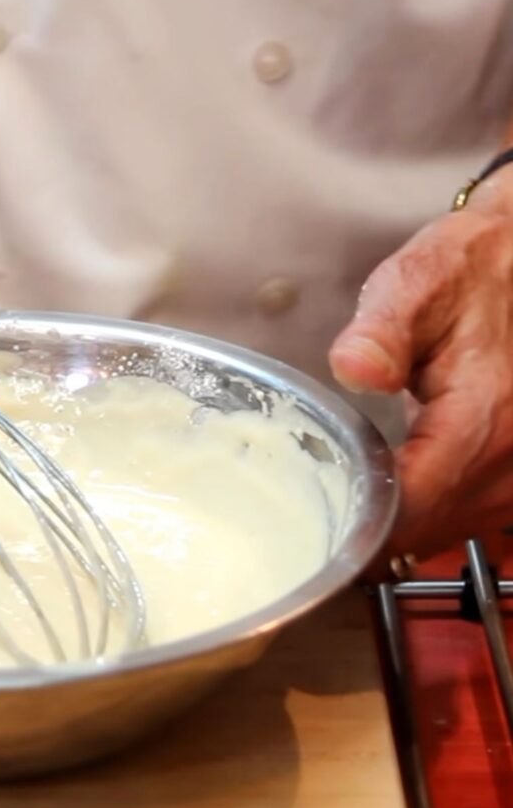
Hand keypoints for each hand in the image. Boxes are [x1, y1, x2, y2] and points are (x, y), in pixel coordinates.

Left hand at [329, 168, 512, 557]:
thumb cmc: (464, 274)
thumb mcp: (416, 283)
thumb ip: (381, 329)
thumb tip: (355, 368)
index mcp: (485, 414)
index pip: (416, 500)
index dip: (364, 524)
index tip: (322, 526)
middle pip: (432, 525)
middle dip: (376, 533)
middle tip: (323, 526)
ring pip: (455, 528)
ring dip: (405, 531)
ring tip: (353, 519)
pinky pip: (476, 516)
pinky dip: (434, 518)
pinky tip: (399, 505)